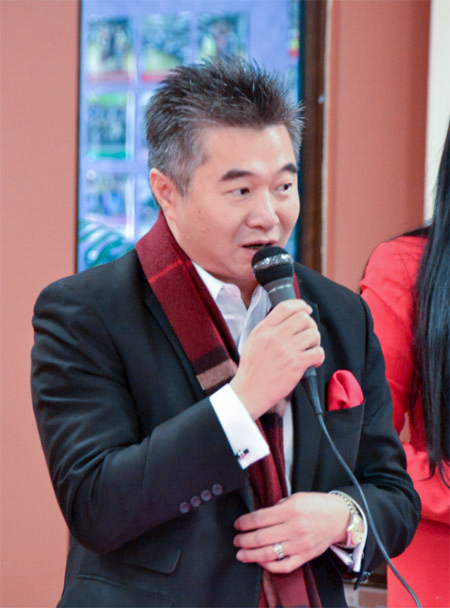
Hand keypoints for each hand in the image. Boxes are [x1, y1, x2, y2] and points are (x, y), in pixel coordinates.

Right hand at [230, 300, 324, 419]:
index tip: (306, 309)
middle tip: (309, 334)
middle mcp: (275, 336)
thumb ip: (267, 328)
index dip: (300, 305)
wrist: (249, 392)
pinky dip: (319, 356)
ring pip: (313, 334)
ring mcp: (287, 350)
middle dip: (311, 324)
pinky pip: (318, 352)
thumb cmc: (251, 369)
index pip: (285, 307)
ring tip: (311, 349)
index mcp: (263, 329)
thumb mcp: (252, 341)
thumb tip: (285, 320)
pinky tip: (313, 362)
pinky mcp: (296, 365)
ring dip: (316, 341)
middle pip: (303, 318)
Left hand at [233, 492, 348, 572]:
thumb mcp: (296, 497)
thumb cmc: (317, 505)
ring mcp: (300, 544)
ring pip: (270, 554)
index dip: (244, 522)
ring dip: (251, 555)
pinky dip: (270, 566)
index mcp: (290, 510)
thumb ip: (278, 506)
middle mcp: (294, 528)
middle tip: (236, 540)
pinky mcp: (305, 556)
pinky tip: (261, 561)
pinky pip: (284, 566)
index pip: (259, 518)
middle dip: (244, 540)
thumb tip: (260, 517)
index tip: (238, 524)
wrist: (340, 517)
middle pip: (261, 538)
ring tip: (242, 554)